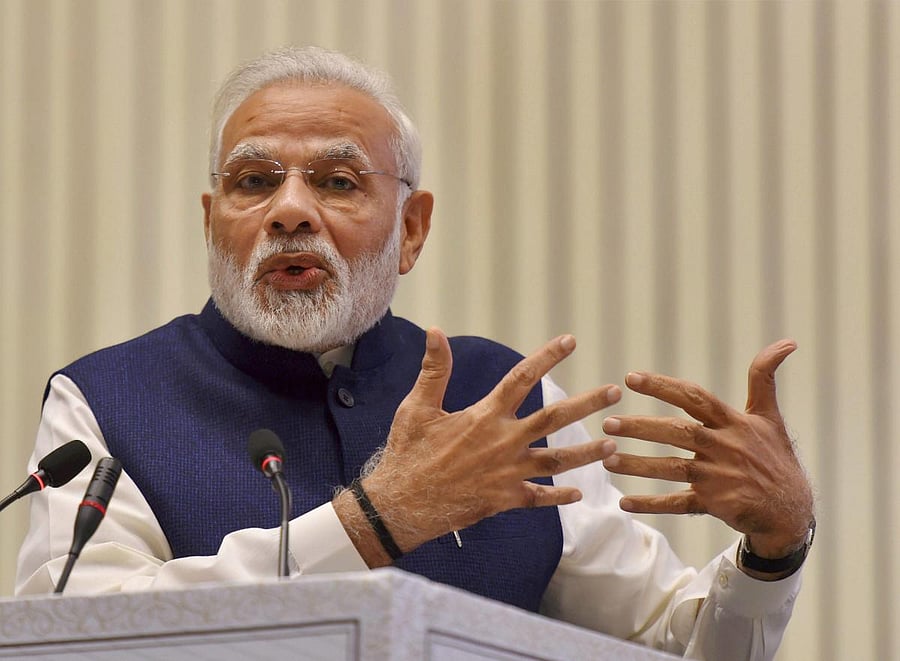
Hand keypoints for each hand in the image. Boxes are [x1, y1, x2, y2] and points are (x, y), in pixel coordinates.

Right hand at [335, 327, 619, 565]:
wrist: (401, 505)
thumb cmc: (408, 453)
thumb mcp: (417, 407)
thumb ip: (434, 370)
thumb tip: (436, 331)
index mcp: (485, 416)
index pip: (522, 378)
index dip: (547, 357)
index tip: (570, 342)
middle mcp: (504, 442)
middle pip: (554, 418)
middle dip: (588, 403)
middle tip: (616, 392)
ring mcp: (508, 473)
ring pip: (557, 460)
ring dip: (587, 452)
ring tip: (613, 444)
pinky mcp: (504, 500)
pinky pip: (539, 498)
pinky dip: (559, 496)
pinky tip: (578, 493)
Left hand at [601, 339, 813, 559]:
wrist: (792, 510)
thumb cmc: (776, 457)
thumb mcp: (770, 416)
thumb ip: (764, 378)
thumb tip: (788, 341)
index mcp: (734, 422)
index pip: (694, 398)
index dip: (663, 387)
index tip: (630, 378)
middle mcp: (724, 447)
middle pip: (678, 432)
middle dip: (642, 427)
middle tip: (608, 423)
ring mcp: (718, 477)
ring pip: (672, 468)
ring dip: (638, 465)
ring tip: (607, 458)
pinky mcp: (715, 504)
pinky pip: (678, 504)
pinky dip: (651, 503)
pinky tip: (624, 503)